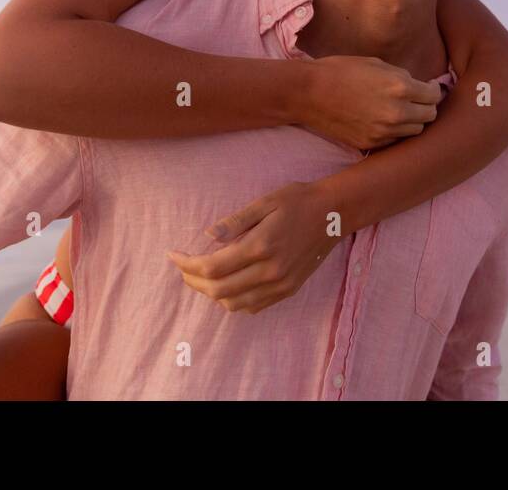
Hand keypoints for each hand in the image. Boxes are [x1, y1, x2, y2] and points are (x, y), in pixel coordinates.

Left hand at [167, 180, 346, 313]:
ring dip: (211, 293)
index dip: (187, 264)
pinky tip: (227, 284)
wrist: (334, 214)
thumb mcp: (265, 202)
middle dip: (193, 280)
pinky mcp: (288, 290)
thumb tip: (207, 236)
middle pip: (218, 290)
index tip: (173, 254)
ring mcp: (280, 285)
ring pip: (234, 303)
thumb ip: (235, 221)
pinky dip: (233, 300)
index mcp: (261, 246)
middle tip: (182, 267)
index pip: (212, 266)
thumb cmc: (298, 201)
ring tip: (200, 276)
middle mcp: (270, 271)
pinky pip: (253, 306)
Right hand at [301, 55, 443, 150]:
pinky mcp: (372, 143)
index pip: (434, 95)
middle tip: (417, 100)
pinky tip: (384, 120)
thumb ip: (402, 77)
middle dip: (426, 106)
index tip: (428, 88)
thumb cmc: (341, 71)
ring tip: (400, 110)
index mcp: (400, 87)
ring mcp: (384, 131)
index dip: (433, 90)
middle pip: (430, 116)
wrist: (309, 93)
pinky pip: (395, 139)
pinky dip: (395, 131)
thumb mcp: (377, 64)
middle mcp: (396, 112)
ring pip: (415, 131)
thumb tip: (420, 86)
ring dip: (413, 121)